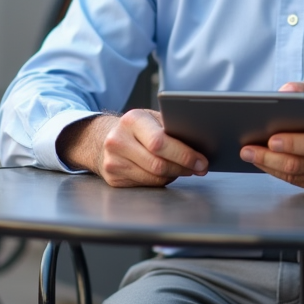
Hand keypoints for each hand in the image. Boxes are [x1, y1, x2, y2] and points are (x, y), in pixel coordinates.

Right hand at [58, 109, 207, 187]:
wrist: (102, 139)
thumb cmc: (136, 128)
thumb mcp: (151, 118)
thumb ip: (170, 128)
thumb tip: (200, 142)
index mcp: (132, 120)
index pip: (160, 142)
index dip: (184, 154)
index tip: (201, 161)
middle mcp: (118, 140)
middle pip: (158, 163)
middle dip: (183, 167)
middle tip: (199, 168)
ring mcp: (113, 162)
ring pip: (154, 177)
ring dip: (174, 175)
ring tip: (184, 168)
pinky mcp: (113, 179)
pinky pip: (147, 185)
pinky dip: (161, 180)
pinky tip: (167, 172)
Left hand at [239, 80, 303, 190]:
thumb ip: (302, 88)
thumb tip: (282, 93)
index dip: (290, 142)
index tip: (269, 139)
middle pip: (301, 160)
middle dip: (270, 156)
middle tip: (247, 150)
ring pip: (297, 174)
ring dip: (269, 166)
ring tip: (249, 155)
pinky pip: (299, 182)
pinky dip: (278, 173)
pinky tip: (264, 164)